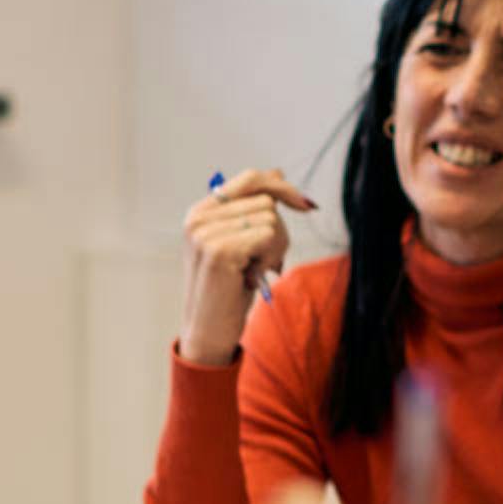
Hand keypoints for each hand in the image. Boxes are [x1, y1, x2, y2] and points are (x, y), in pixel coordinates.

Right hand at [179, 168, 314, 365]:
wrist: (208, 331)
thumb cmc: (229, 289)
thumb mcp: (242, 243)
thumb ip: (253, 209)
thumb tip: (278, 172)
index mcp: (200, 211)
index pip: (250, 178)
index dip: (282, 187)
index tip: (304, 205)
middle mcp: (198, 217)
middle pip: (266, 199)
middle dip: (278, 231)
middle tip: (264, 260)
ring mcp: (205, 232)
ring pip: (270, 217)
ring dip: (275, 247)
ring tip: (254, 270)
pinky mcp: (218, 249)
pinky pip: (267, 234)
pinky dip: (269, 257)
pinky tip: (252, 276)